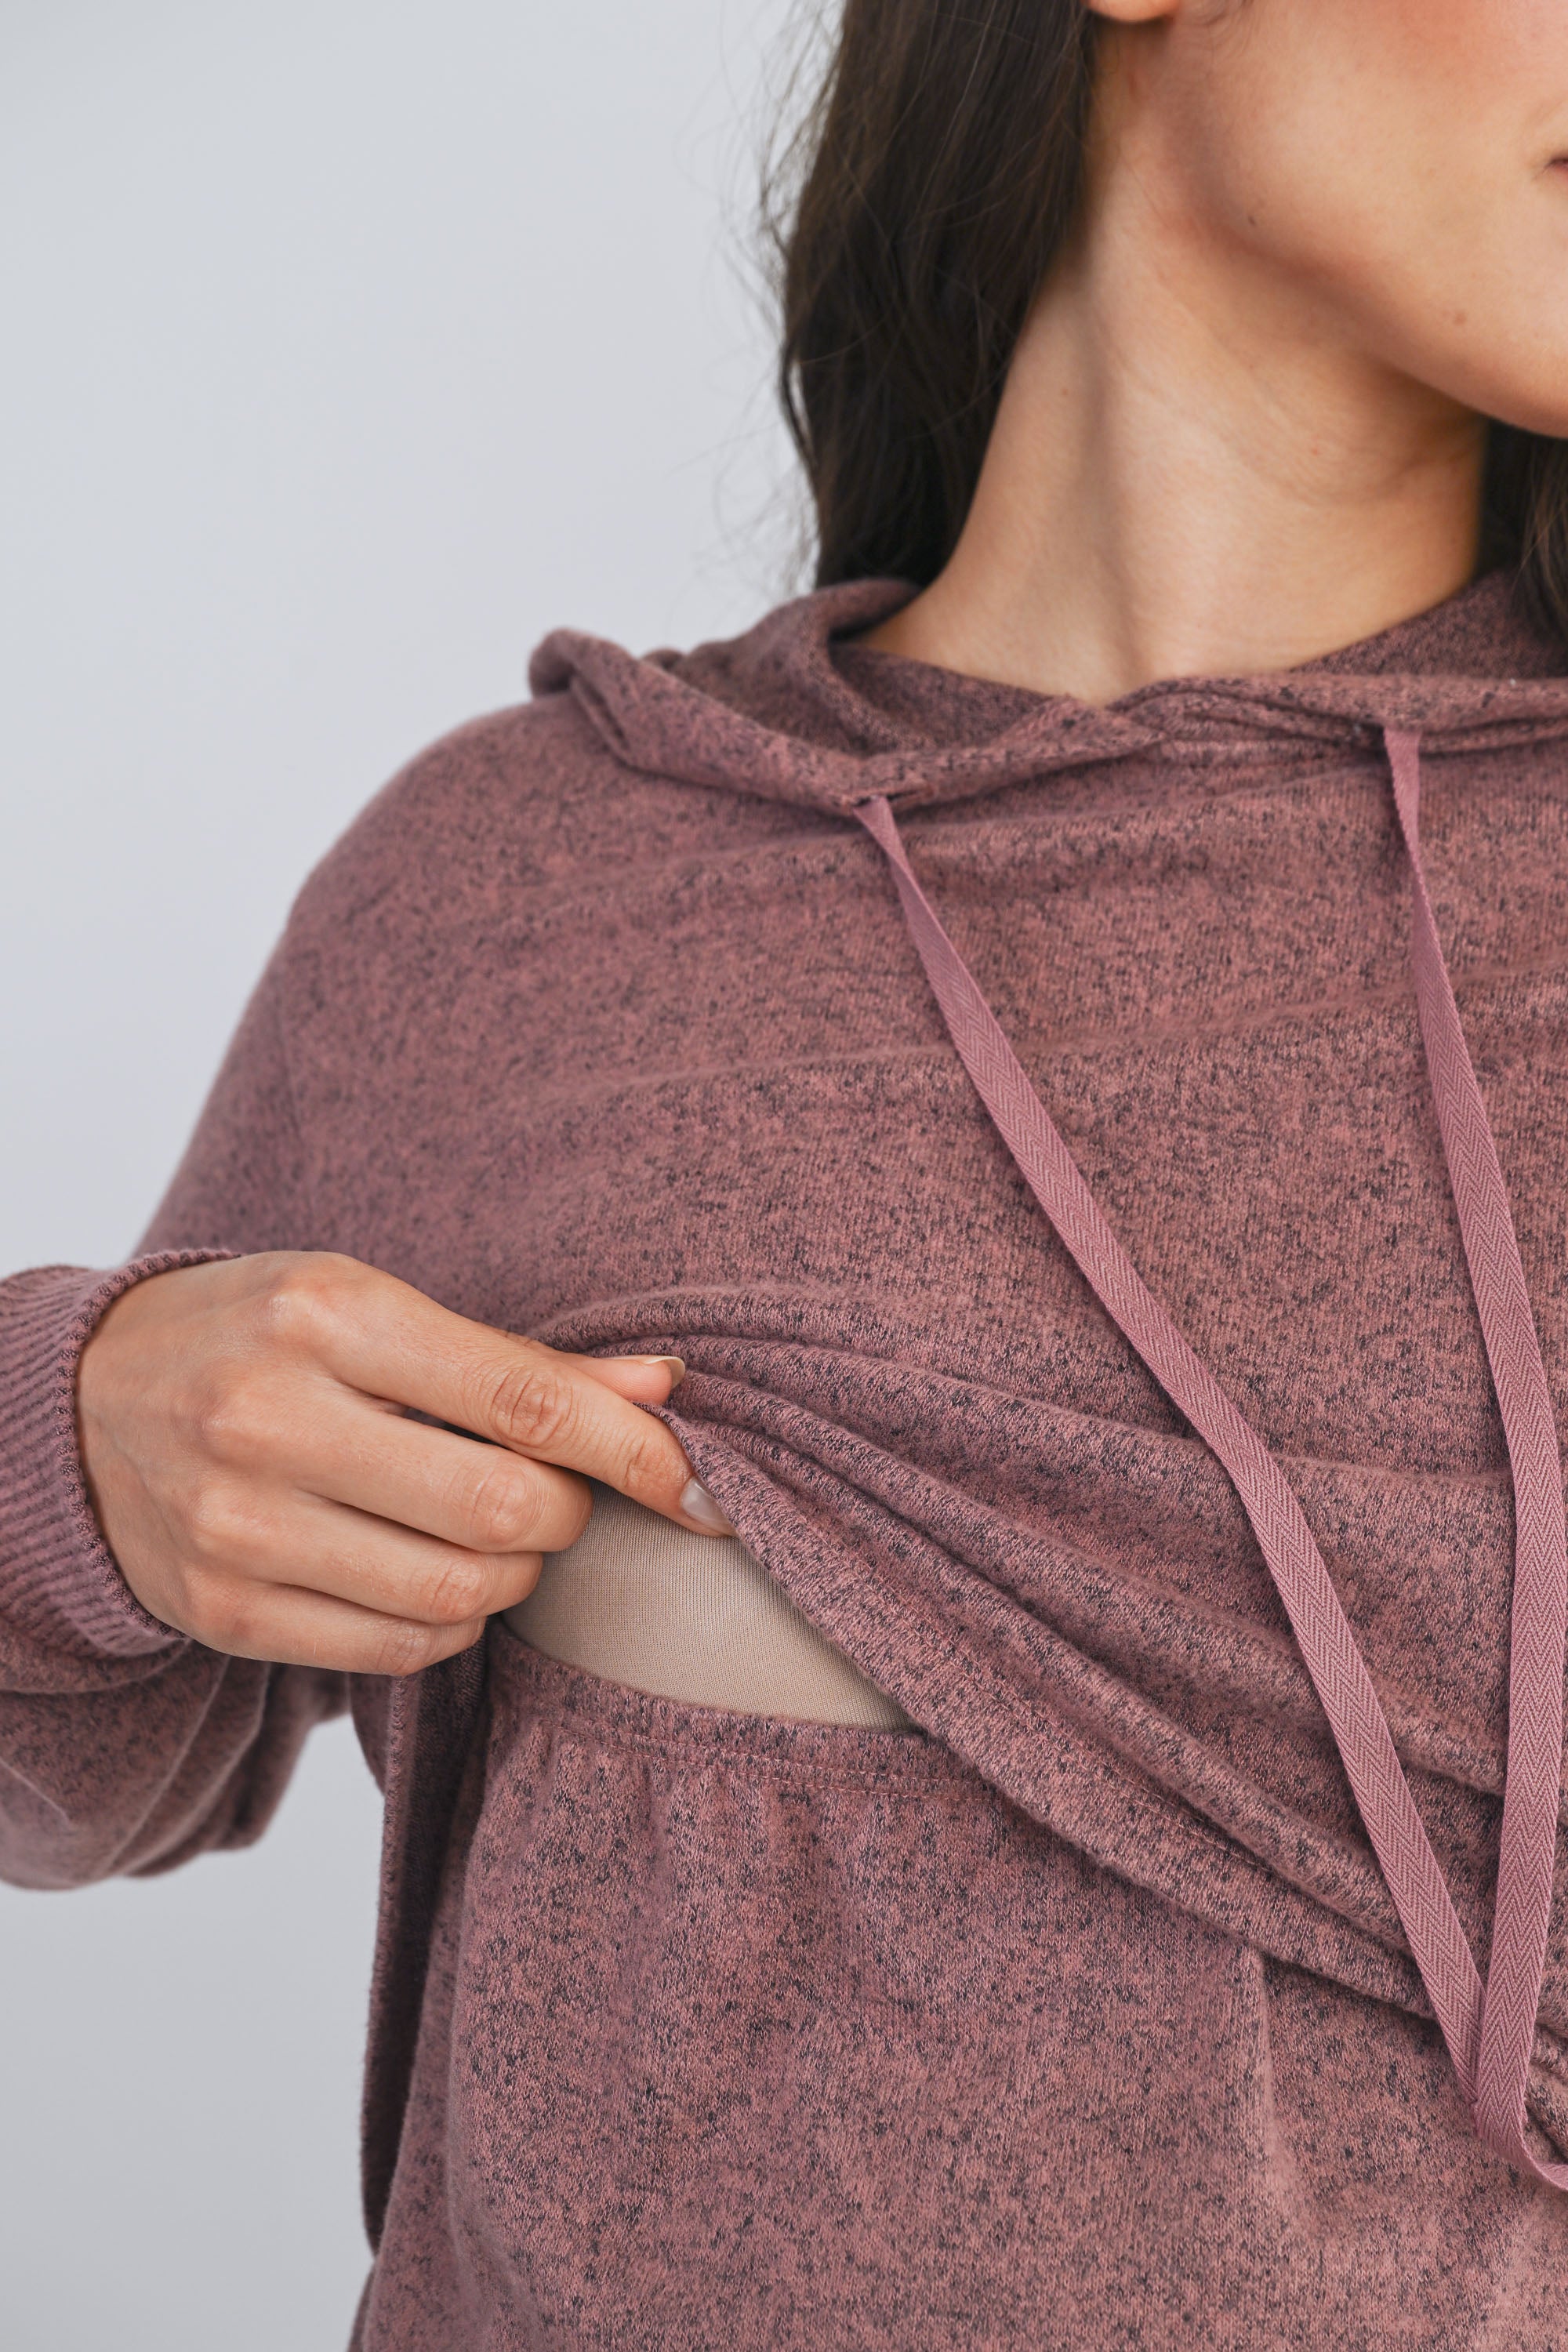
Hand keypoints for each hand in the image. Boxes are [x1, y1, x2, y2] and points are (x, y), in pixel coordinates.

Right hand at [76, 1251, 728, 1674]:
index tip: (704, 1490)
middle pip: (502, 1509)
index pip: (523, 1398)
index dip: (635, 1453)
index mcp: (325, 1314)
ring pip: (458, 1593)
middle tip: (549, 1494)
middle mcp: (271, 1418)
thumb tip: (669, 1390)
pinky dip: (450, 1622)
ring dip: (512, 1573)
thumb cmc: (264, 1340)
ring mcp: (238, 1524)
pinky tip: (431, 1576)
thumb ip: (521, 1359)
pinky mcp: (224, 1611)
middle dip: (563, 1515)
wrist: (84, 1408)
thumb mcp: (375, 1309)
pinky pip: (398, 1648)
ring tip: (487, 1531)